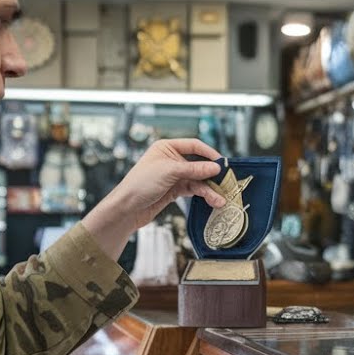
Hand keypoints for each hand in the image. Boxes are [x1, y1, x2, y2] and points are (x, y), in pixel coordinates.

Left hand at [82, 138, 226, 258]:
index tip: (222, 163)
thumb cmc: (140, 184)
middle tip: (226, 181)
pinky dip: (204, 195)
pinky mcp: (175, 190)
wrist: (127, 209)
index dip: (208, 153)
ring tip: (220, 198)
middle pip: (198, 164)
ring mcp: (174, 176)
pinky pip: (194, 190)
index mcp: (166, 148)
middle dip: (212, 174)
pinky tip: (212, 201)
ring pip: (198, 180)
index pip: (193, 145)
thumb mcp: (169, 172)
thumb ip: (194, 169)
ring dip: (210, 189)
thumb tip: (216, 167)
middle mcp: (171, 160)